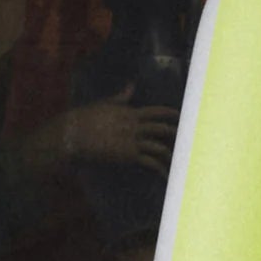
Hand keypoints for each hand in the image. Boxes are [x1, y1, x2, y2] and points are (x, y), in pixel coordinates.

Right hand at [51, 95, 175, 174]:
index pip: (155, 112)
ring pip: (159, 147)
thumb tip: (131, 86)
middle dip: (174, 134)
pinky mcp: (129, 155)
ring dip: (169, 154)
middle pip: (161, 129)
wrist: (75, 133)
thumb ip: (122, 97)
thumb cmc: (87, 118)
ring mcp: (133, 141)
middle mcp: (135, 126)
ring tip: (177, 161)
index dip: (169, 113)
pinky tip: (165, 175)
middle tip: (185, 139)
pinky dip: (160, 169)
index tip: (179, 115)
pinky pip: (150, 162)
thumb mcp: (106, 104)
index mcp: (130, 112)